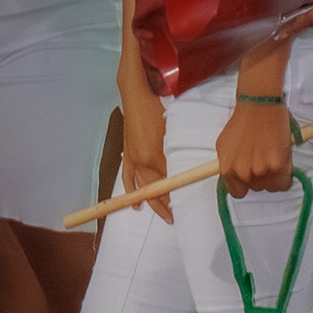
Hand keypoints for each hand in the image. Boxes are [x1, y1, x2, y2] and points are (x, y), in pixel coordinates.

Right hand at [119, 83, 170, 222]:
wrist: (137, 95)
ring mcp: (132, 158)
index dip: (172, 199)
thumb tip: (185, 170)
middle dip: (162, 205)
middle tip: (172, 218)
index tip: (180, 209)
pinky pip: (127, 177)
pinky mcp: (127, 153)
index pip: (166, 184)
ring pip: (141, 187)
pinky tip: (134, 202)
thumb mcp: (172, 132)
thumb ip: (176, 155)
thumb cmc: (158, 109)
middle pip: (153, 190)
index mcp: (154, 157)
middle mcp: (141, 161)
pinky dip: (130, 190)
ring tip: (158, 213)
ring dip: (149, 202)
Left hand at [218, 92, 295, 198]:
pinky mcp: (277, 167)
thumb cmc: (244, 120)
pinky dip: (285, 172)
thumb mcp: (225, 145)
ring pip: (271, 186)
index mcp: (227, 169)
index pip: (237, 192)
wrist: (259, 106)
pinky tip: (280, 156)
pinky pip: (284, 182)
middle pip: (256, 188)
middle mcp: (242, 173)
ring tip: (270, 153)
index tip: (251, 176)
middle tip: (263, 157)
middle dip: (261, 176)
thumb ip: (229, 163)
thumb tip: (233, 173)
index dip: (245, 184)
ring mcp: (260, 171)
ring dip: (273, 174)